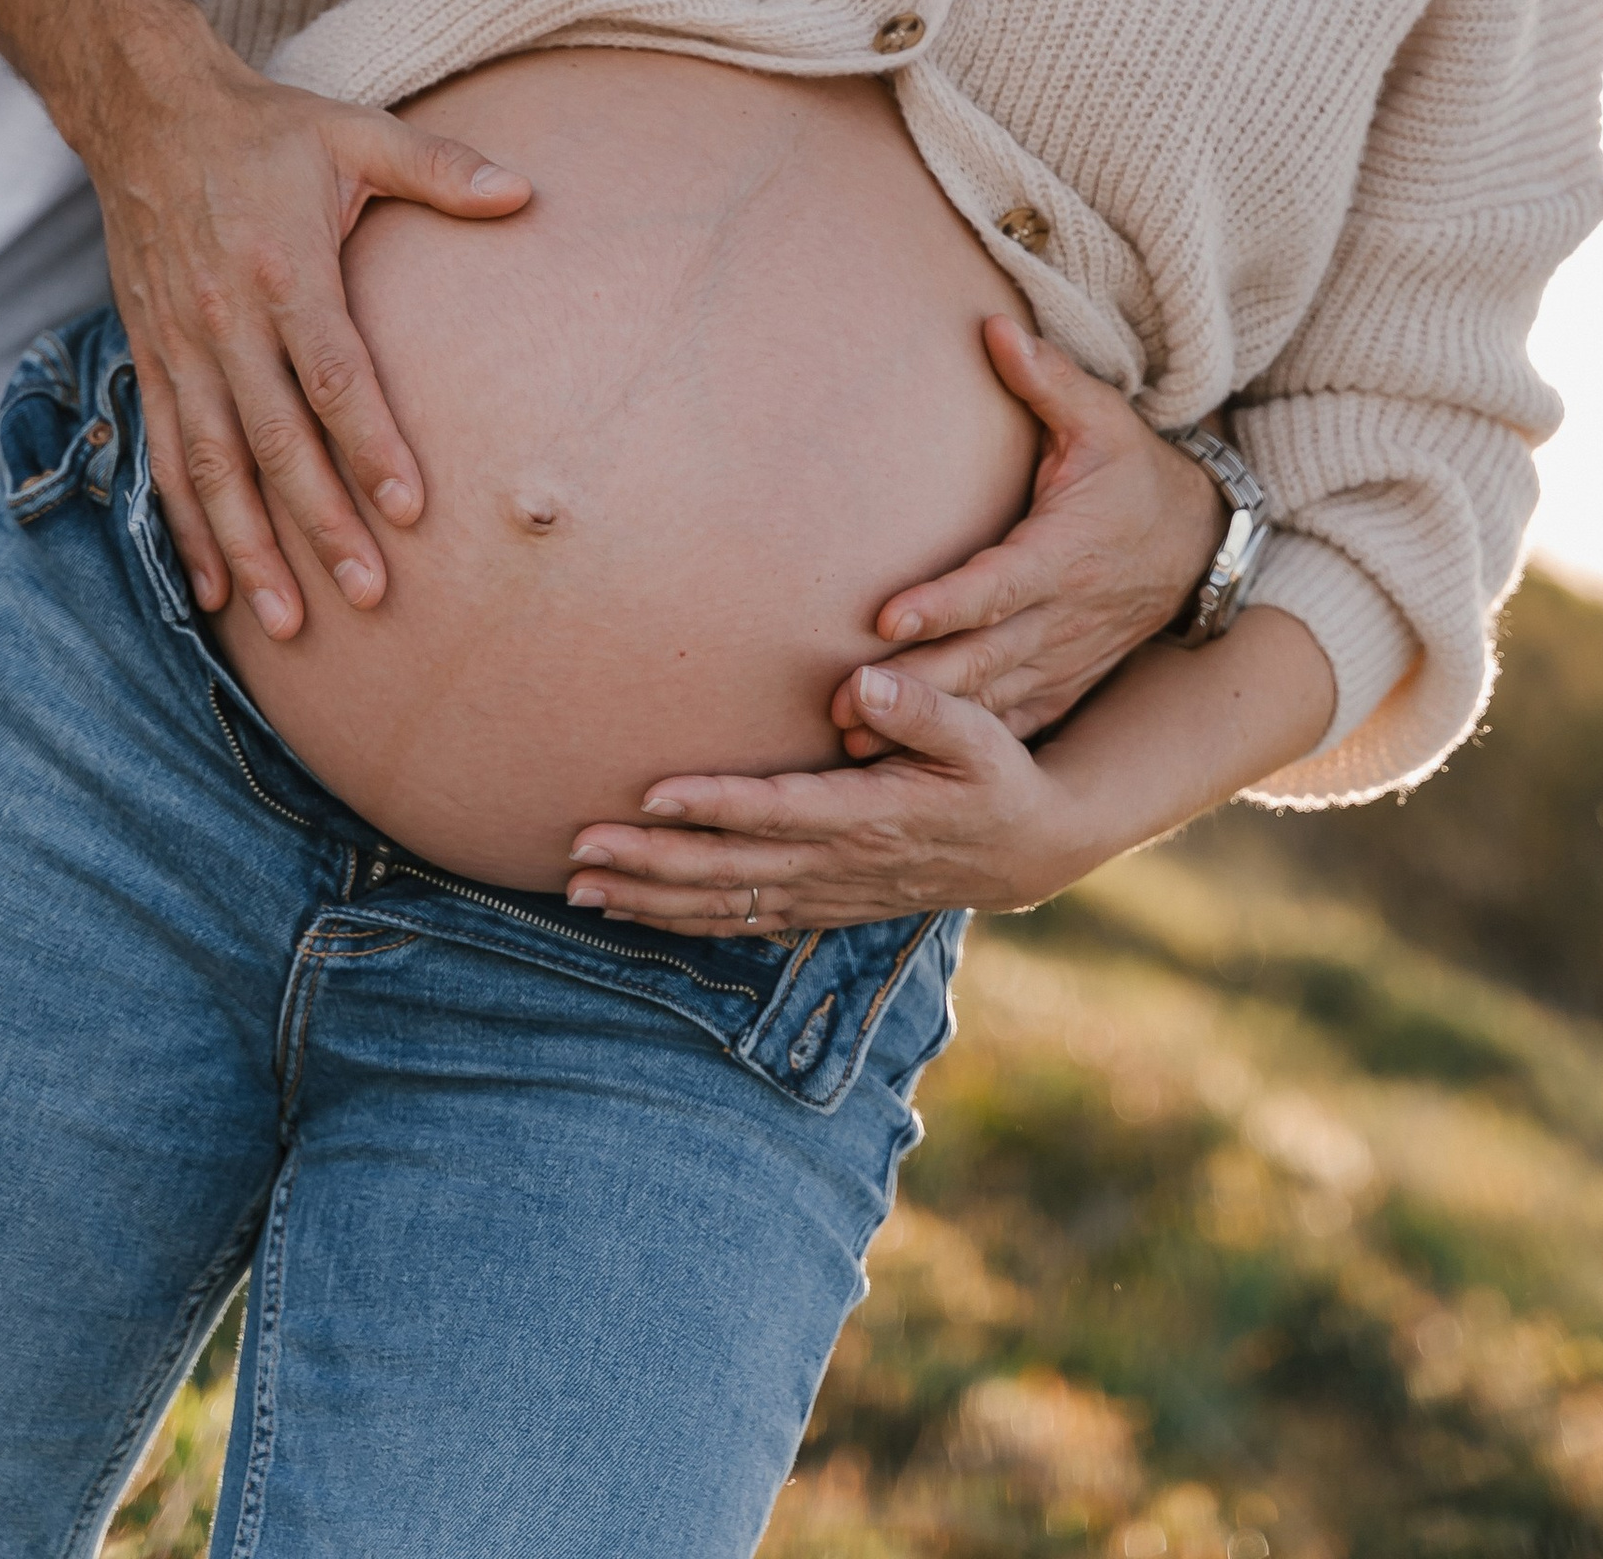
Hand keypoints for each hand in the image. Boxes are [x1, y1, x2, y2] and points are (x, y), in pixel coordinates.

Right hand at [91, 38, 530, 638]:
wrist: (147, 116)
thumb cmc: (268, 130)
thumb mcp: (355, 133)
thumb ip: (439, 167)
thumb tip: (524, 193)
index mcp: (284, 268)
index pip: (333, 372)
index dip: (370, 443)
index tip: (411, 509)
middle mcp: (225, 318)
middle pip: (274, 439)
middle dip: (318, 524)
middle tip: (367, 595)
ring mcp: (180, 347)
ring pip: (212, 466)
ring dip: (247, 548)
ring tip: (286, 622)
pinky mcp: (150, 359)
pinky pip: (166, 456)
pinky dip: (185, 526)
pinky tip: (210, 588)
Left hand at [565, 669, 1089, 934]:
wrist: (1024, 850)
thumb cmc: (996, 776)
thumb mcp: (978, 734)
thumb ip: (922, 708)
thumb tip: (863, 681)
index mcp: (868, 817)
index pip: (776, 813)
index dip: (713, 806)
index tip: (651, 796)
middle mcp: (836, 865)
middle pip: (728, 870)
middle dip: (649, 864)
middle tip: (578, 850)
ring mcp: (824, 894)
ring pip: (722, 905)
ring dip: (649, 900)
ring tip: (578, 890)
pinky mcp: (819, 906)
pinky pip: (739, 921)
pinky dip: (682, 920)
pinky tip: (635, 913)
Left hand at [833, 317, 1224, 752]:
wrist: (1198, 545)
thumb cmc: (1134, 473)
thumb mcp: (1103, 419)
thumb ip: (1047, 379)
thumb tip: (993, 325)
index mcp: (1066, 553)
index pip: (997, 585)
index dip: (943, 603)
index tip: (886, 617)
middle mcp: (1063, 617)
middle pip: (981, 661)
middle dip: (913, 688)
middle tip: (841, 704)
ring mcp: (1064, 660)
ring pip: (988, 704)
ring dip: (923, 728)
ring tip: (854, 741)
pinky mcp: (1061, 686)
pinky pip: (1008, 725)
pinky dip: (958, 749)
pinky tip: (901, 769)